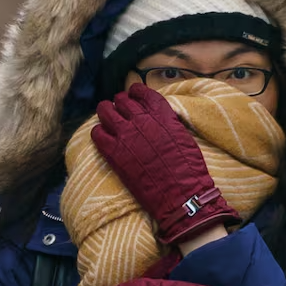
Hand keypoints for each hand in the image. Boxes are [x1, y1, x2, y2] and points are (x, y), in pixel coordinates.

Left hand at [92, 83, 239, 244]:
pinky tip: (103, 136)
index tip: (133, 95)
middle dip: (120, 103)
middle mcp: (142, 120)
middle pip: (122, 100)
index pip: (143, 93)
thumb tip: (157, 119)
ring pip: (105, 111)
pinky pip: (97, 133)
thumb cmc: (188, 170)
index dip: (135, 92)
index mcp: (162, 115)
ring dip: (106, 112)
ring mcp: (126, 135)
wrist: (181, 194)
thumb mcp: (184, 137)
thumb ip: (167, 123)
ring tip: (107, 117)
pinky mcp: (113, 152)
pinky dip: (99, 131)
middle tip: (120, 109)